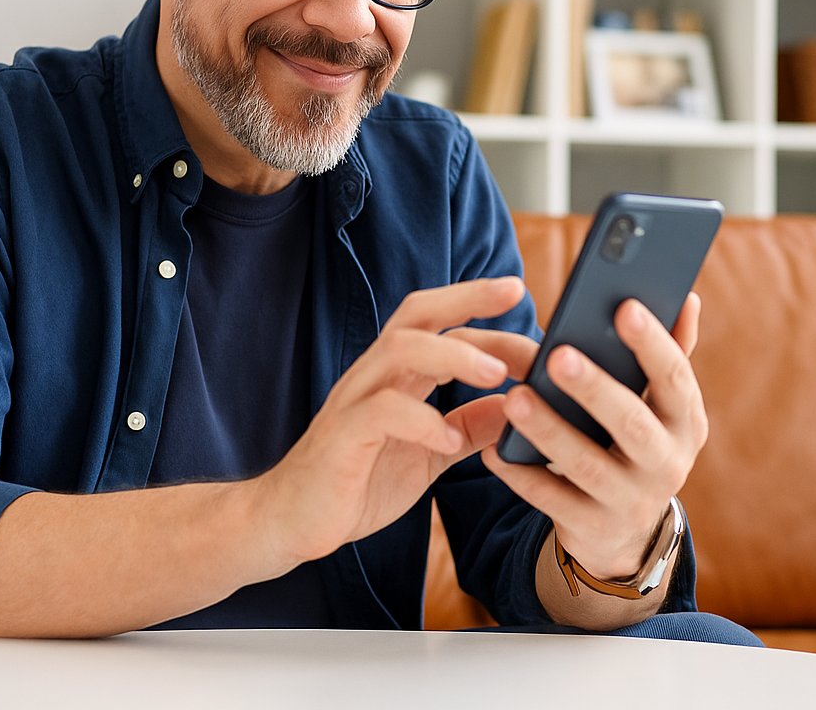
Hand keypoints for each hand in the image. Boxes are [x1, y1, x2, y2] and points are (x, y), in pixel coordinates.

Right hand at [256, 277, 539, 566]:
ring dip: (453, 355)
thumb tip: (516, 405)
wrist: (294, 521)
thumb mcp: (430, 454)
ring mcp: (354, 401)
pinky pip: (381, 411)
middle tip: (516, 293)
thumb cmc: (359, 481)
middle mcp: (374, 375)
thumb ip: (468, 426)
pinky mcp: (341, 436)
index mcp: (395, 374)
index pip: (438, 322)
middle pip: (416, 314)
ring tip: (496, 375)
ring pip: (400, 349)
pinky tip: (448, 439)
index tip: (521, 293)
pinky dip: (421, 419)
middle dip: (466, 298)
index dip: (479, 307)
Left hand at [482, 293, 706, 583]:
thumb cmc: (637, 441)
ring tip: (515, 397)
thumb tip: (687, 296)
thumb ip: (671, 353)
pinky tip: (493, 449)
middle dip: (595, 388)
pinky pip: (552, 500)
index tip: (624, 307)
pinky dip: (522, 475)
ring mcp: (631, 501)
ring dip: (549, 430)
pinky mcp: (593, 527)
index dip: (652, 344)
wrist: (626, 531)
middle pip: (631, 423)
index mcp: (686, 422)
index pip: (674, 378)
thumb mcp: (661, 407)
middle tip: (558, 355)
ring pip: (586, 464)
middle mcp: (667, 463)